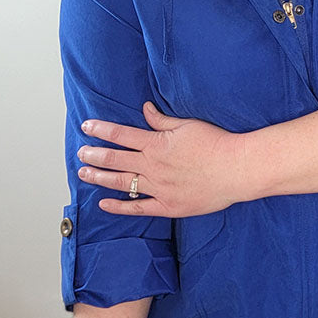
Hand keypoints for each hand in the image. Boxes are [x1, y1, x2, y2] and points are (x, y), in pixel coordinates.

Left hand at [76, 102, 248, 216]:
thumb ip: (162, 120)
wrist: (237, 169)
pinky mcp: (168, 206)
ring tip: (83, 174)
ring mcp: (159, 187)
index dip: (101, 130)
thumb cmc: (216, 144)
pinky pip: (138, 207)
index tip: (86, 127)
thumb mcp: (188, 125)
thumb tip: (145, 110)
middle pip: (115, 159)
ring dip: (100, 178)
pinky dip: (119, 206)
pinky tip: (104, 203)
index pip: (121, 134)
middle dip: (94, 155)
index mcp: (157, 143)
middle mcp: (153, 165)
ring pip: (122, 182)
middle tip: (81, 153)